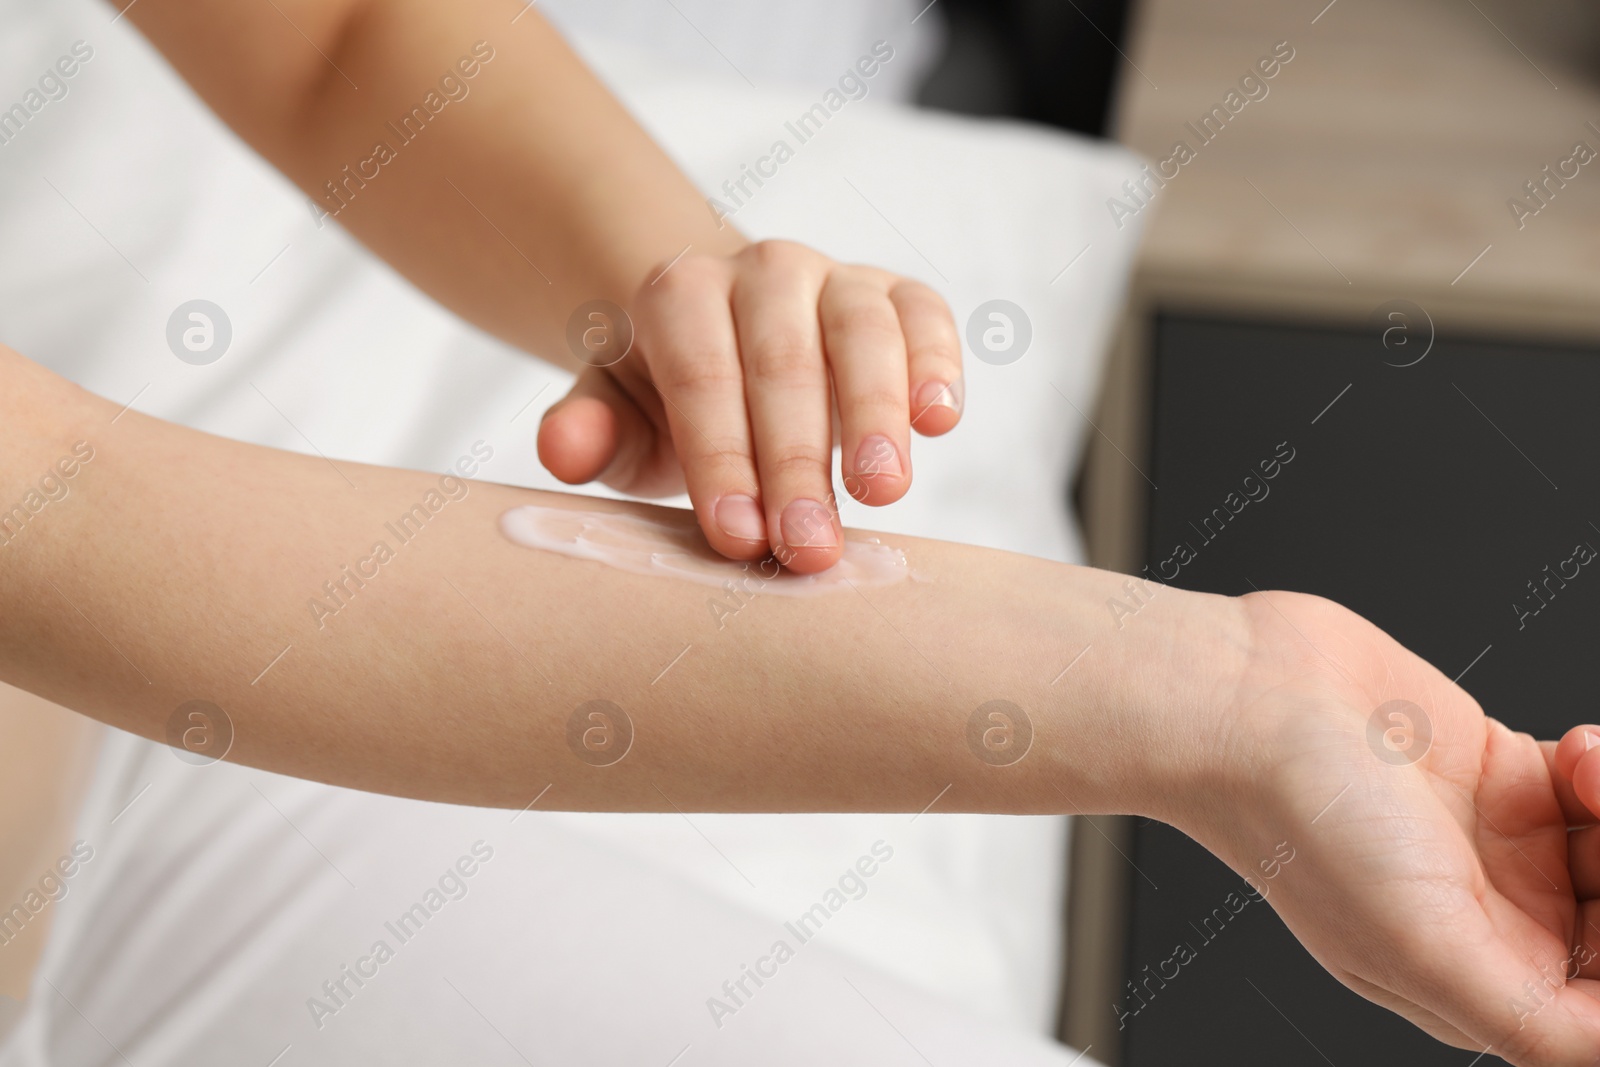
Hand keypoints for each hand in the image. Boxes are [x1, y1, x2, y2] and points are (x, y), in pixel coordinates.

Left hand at [535, 240, 962, 573]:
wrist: (729, 342)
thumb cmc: (672, 400)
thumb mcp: (618, 417)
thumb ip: (590, 431)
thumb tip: (562, 452)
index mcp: (681, 293)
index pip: (701, 374)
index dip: (719, 457)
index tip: (736, 538)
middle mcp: (762, 270)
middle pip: (783, 361)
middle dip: (795, 461)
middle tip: (808, 548)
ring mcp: (835, 278)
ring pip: (862, 331)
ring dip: (874, 414)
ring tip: (883, 493)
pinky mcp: (899, 296)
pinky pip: (925, 314)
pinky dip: (937, 361)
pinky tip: (940, 420)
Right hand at [1171, 590, 1599, 1065]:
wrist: (1246, 698)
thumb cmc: (1298, 817)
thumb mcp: (1419, 948)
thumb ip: (1532, 1022)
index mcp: (1475, 981)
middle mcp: (1493, 921)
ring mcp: (1499, 847)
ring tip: (1589, 772)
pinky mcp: (1501, 772)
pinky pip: (1598, 784)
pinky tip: (1575, 752)